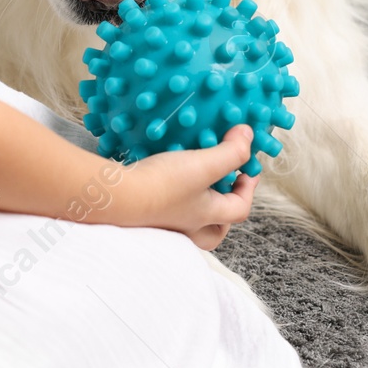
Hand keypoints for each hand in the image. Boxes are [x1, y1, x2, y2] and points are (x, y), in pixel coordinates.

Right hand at [122, 124, 259, 250]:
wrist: (118, 196)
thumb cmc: (163, 185)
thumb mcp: (204, 164)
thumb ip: (230, 152)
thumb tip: (249, 136)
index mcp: (206, 216)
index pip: (240, 209)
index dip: (249, 188)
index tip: (247, 168)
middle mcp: (187, 227)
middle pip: (215, 231)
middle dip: (223, 211)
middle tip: (221, 188)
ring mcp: (164, 223)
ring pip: (189, 223)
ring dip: (196, 206)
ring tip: (192, 183)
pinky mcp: (144, 213)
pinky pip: (164, 209)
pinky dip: (169, 197)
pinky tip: (162, 176)